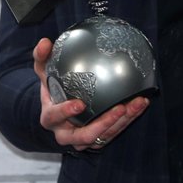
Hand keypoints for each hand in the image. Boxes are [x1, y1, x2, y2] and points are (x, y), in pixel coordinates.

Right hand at [33, 37, 149, 151]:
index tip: (80, 103)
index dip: (66, 111)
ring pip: (103, 136)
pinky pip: (114, 132)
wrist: (59, 109)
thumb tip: (44, 42)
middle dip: (104, 123)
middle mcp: (66, 134)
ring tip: (136, 103)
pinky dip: (128, 119)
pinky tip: (140, 104)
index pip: (55, 116)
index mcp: (50, 118)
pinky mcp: (97, 140)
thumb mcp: (44, 73)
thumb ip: (42, 57)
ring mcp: (82, 140)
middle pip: (84, 136)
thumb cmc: (53, 88)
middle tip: (119, 108)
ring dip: (122, 121)